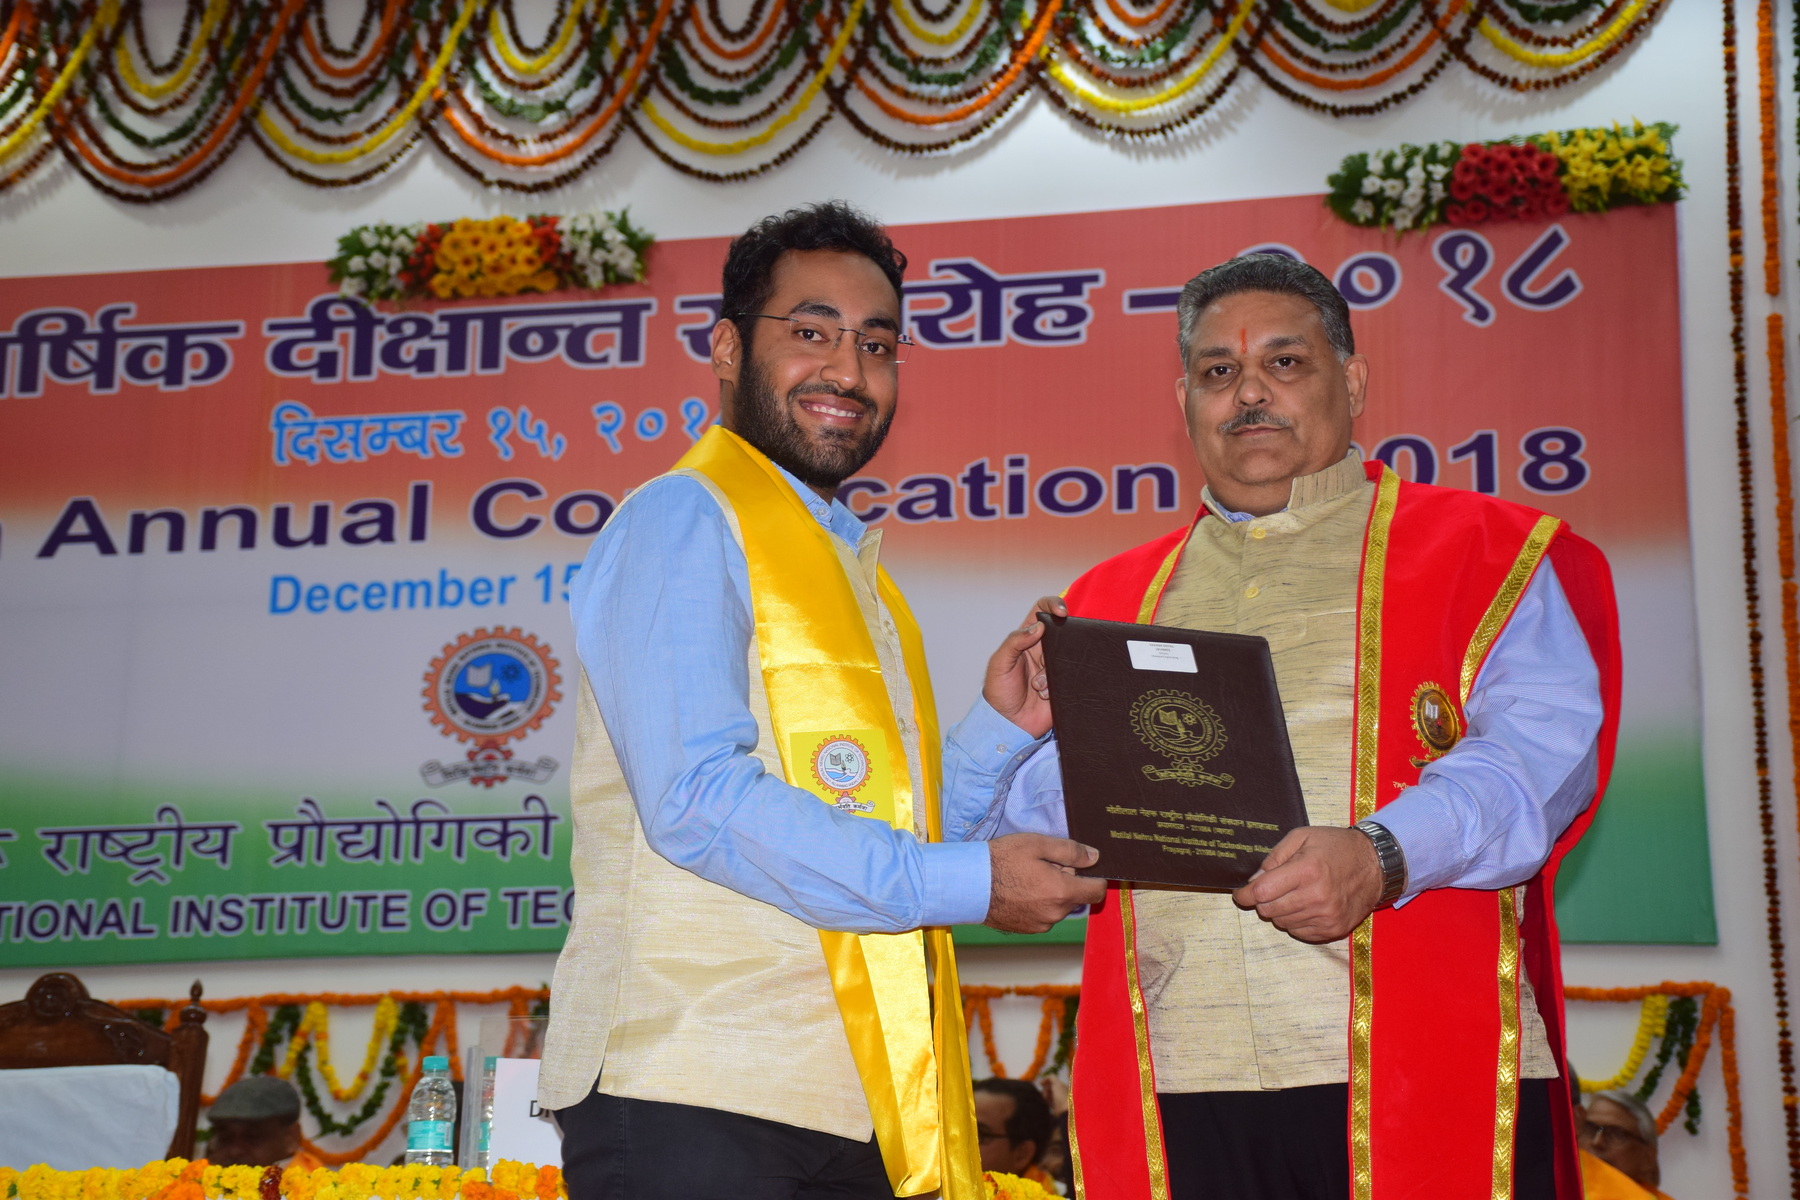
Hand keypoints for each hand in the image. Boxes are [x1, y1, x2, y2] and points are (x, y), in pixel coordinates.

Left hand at [982, 595, 1066, 737]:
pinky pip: (1073, 676)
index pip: (1042, 610)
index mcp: (1026, 638)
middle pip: (1062, 632)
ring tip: (1037, 685)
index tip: (1061, 612)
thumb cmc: (999, 693)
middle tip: (1049, 658)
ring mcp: (1055, 666)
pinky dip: (1057, 685)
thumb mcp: (999, 663)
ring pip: (1068, 656)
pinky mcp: (1065, 684)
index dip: (1053, 604)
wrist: (1009, 724)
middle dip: (1061, 642)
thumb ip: (1015, 641)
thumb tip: (1038, 626)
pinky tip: (1044, 695)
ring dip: (1052, 671)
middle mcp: (1043, 649)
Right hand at [986, 832, 1105, 933]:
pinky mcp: (1027, 930)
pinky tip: (1019, 891)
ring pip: (1058, 906)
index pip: (1097, 891)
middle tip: (1042, 865)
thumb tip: (1096, 857)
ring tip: (1027, 878)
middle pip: (1075, 897)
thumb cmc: (1002, 859)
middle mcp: (1055, 914)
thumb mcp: (1037, 844)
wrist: (968, 885)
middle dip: (1067, 881)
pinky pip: (1044, 916)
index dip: (1096, 878)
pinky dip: (1039, 904)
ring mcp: (1041, 925)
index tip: (1084, 868)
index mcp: (1062, 892)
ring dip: (1052, 893)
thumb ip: (1071, 851)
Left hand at [1231, 826, 1382, 943]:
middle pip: (1269, 910)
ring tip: (1294, 894)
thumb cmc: (1336, 847)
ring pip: (1282, 923)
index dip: (1245, 894)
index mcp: (1307, 871)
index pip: (1262, 892)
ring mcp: (1326, 916)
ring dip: (1280, 910)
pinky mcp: (1333, 930)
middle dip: (1263, 900)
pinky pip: (1298, 932)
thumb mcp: (1302, 837)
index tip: (1240, 894)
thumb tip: (1254, 881)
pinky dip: (1295, 921)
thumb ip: (1274, 857)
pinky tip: (1305, 905)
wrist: (1375, 865)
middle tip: (1273, 888)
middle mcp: (1316, 897)